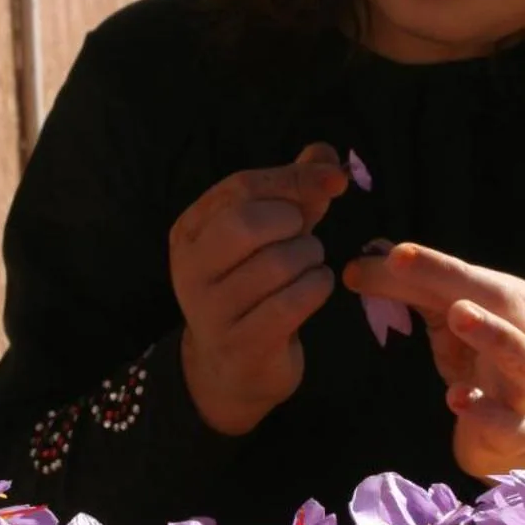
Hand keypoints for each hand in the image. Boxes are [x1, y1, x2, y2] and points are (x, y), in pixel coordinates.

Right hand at [171, 143, 348, 434]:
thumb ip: (293, 191)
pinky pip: (293, 302)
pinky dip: (317, 288)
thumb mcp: (267, 236)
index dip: (292, 179)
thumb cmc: (254, 290)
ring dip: (311, 259)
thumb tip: (326, 154)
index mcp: (190, 231)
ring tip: (309, 267)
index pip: (240, 187)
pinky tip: (315, 290)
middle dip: (293, 224)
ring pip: (278, 263)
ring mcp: (211, 310)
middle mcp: (191, 269)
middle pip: (249, 222)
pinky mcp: (242, 344)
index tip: (334, 182)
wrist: (233, 371)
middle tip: (304, 238)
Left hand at [342, 243, 524, 478]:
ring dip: (496, 336)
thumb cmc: (478, 356)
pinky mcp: (517, 432)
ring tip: (457, 317)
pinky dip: (487, 411)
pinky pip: (512, 424)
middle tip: (419, 274)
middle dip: (462, 282)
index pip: (471, 278)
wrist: (519, 424)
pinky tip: (456, 398)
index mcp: (511, 303)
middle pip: (506, 307)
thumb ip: (410, 290)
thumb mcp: (445, 319)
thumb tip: (363, 257)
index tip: (394, 256)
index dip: (433, 264)